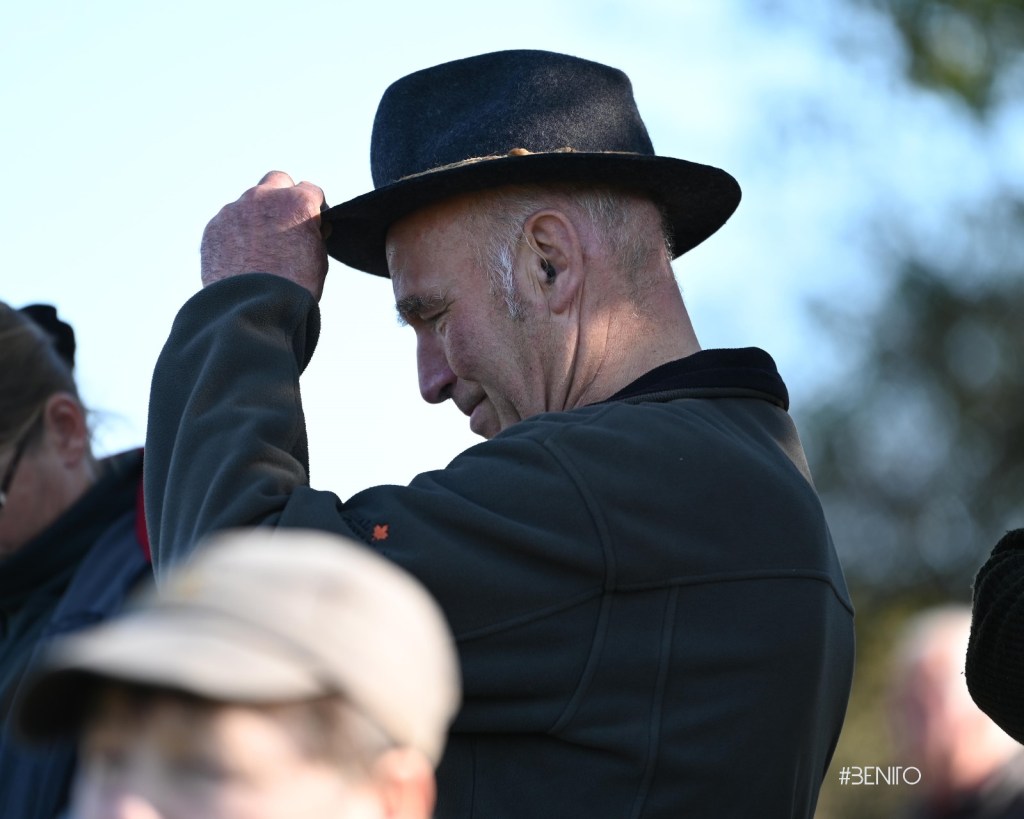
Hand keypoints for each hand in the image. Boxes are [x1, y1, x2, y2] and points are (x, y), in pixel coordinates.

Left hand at [200, 171, 328, 299]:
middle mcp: (264, 197)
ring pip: (249, 203)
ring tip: (260, 248)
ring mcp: (235, 209)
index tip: (315, 225)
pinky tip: (241, 258)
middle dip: (283, 196)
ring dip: (256, 217)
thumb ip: (313, 233)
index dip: (315, 208)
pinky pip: (228, 223)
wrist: (253, 307)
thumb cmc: (294, 287)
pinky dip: (236, 234)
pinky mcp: (214, 226)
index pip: (312, 191)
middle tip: (286, 222)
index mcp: (297, 202)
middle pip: (277, 181)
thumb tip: (311, 227)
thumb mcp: (319, 258)